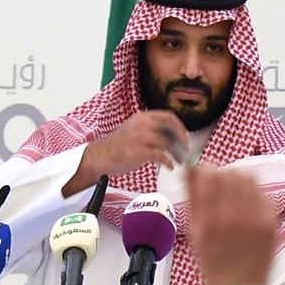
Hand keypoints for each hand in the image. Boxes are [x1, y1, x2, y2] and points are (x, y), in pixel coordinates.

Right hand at [68, 111, 189, 193]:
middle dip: (182, 141)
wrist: (99, 157)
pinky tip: (169, 167)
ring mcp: (140, 137)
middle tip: (185, 151)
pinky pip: (161, 156)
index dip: (180, 127)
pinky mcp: (138, 151)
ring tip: (178, 162)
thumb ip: (151, 130)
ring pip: (168, 143)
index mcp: (142, 117)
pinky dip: (168, 162)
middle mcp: (142, 124)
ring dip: (177, 154)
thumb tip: (173, 137)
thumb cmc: (118, 147)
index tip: (184, 138)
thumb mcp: (135, 130)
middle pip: (171, 129)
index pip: (168, 117)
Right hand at [186, 165, 274, 284]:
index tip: (205, 173)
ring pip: (249, 179)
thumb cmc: (213, 262)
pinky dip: (253, 194)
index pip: (211, 176)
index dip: (207, 170)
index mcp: (209, 219)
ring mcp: (255, 219)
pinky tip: (247, 205)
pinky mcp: (271, 221)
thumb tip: (189, 168)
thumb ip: (192, 197)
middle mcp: (233, 216)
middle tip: (220, 184)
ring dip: (239, 180)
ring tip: (234, 193)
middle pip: (231, 174)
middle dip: (223, 174)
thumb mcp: (194, 231)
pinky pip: (263, 193)